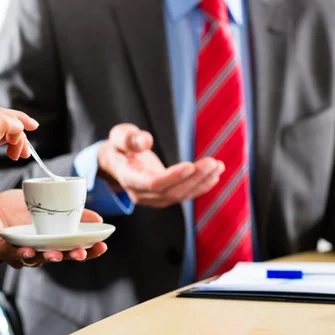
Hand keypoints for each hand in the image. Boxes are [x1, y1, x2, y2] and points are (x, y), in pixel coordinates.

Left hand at [0, 189, 107, 267]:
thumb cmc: (17, 208)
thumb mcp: (49, 205)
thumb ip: (72, 213)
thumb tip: (99, 219)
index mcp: (52, 240)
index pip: (74, 248)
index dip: (89, 250)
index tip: (103, 245)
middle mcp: (39, 249)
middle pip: (60, 257)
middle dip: (71, 256)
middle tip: (81, 253)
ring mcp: (21, 251)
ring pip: (37, 259)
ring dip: (48, 257)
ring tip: (56, 254)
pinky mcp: (2, 248)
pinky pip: (12, 254)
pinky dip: (21, 254)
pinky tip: (29, 251)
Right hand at [97, 124, 224, 207]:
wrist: (116, 161)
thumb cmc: (118, 146)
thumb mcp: (118, 136)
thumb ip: (128, 138)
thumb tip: (146, 141)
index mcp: (128, 178)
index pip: (153, 184)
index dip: (173, 177)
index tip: (191, 166)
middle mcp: (141, 194)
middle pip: (170, 192)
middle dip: (193, 178)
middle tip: (212, 163)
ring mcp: (153, 198)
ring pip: (180, 195)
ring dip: (201, 182)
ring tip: (218, 166)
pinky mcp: (164, 196)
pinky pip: (183, 195)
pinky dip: (200, 186)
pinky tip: (215, 176)